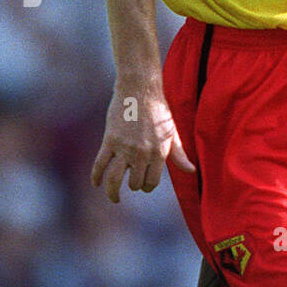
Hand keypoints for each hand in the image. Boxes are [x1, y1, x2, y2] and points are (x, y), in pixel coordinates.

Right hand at [91, 86, 193, 203]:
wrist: (140, 89)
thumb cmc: (159, 111)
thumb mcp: (172, 133)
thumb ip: (179, 155)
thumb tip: (191, 171)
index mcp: (159, 153)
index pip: (151, 182)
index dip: (147, 186)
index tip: (143, 185)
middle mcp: (142, 153)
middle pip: (135, 182)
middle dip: (133, 185)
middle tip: (131, 183)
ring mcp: (125, 147)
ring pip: (115, 179)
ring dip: (113, 192)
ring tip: (114, 197)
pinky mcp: (110, 140)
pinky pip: (100, 164)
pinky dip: (96, 176)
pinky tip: (96, 183)